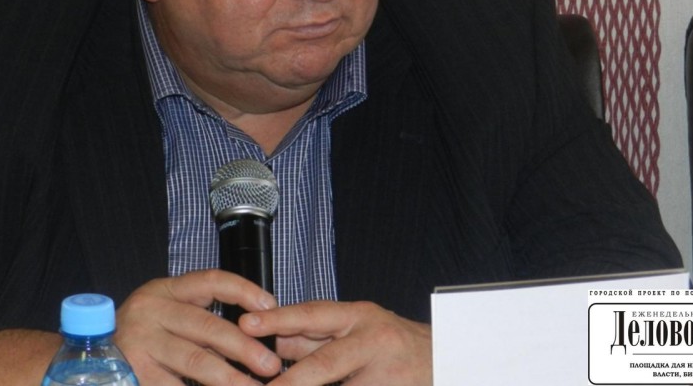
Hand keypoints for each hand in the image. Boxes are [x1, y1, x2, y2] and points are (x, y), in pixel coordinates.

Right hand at [115, 269, 281, 384]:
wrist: (85, 354)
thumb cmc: (141, 333)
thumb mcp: (166, 312)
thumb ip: (200, 316)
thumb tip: (254, 330)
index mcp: (166, 290)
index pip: (210, 280)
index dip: (243, 290)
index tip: (270, 306)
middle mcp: (152, 311)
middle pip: (207, 326)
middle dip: (244, 347)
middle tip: (271, 364)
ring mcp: (141, 343)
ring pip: (195, 361)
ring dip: (229, 378)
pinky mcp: (134, 373)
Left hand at [239, 300, 431, 384]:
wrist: (445, 360)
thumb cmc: (391, 346)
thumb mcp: (356, 330)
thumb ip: (317, 337)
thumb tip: (272, 342)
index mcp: (359, 317)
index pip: (313, 315)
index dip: (279, 320)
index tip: (246, 324)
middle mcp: (373, 341)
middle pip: (326, 363)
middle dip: (290, 381)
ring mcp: (385, 375)